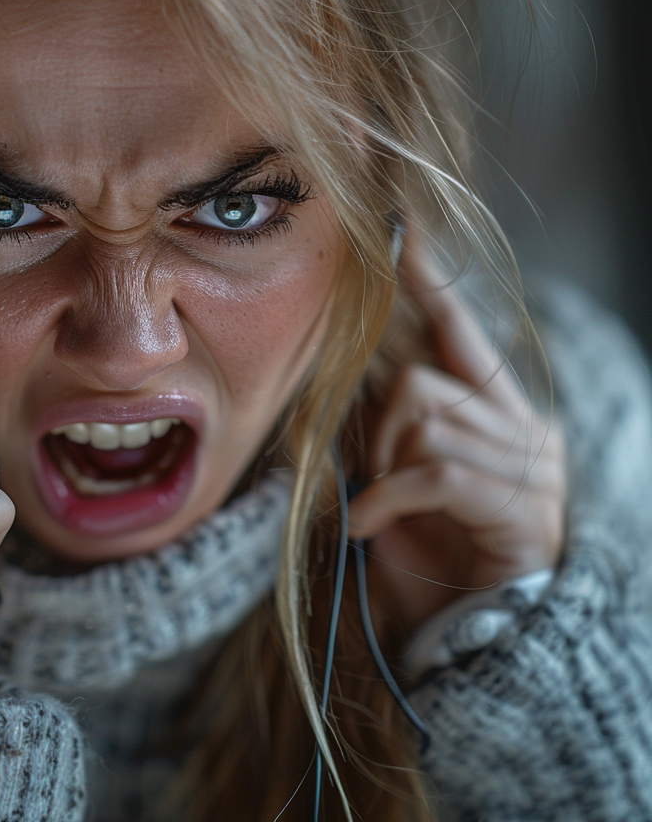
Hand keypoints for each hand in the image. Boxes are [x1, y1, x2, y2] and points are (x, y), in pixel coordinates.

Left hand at [347, 236, 566, 632]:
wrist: (466, 637)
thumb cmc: (428, 554)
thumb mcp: (395, 477)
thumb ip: (383, 426)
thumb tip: (344, 382)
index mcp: (494, 412)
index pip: (461, 332)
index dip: (430, 284)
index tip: (403, 235)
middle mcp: (521, 427)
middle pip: (421, 380)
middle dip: (375, 426)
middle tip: (368, 475)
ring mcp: (528, 466)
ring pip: (424, 419)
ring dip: (381, 465)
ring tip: (377, 506)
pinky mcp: (520, 505)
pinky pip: (432, 471)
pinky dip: (386, 497)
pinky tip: (369, 526)